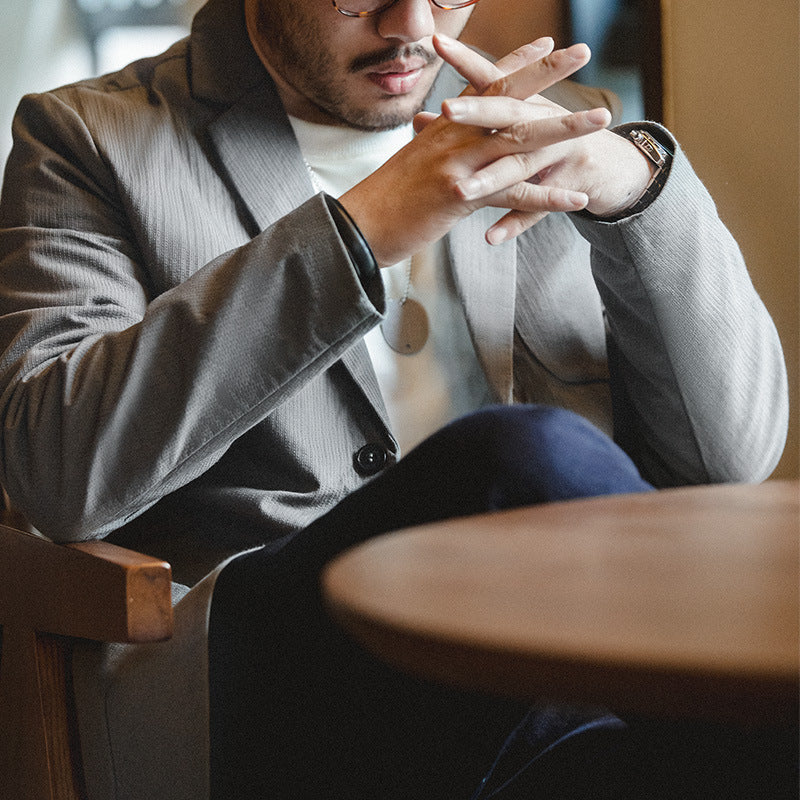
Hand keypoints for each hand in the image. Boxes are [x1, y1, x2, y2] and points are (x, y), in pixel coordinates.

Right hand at [339, 37, 613, 266]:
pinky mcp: (460, 198)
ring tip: (601, 119)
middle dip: (548, 74)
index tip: (546, 45)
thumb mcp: (410, 163)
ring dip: (564, 129)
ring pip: (519, 141)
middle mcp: (453, 136)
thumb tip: (440, 135)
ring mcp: (458, 164)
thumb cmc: (382, 200)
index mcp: (443, 128)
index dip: (517, 63)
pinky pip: (513, 196)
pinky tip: (577, 199)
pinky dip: (547, 198)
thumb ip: (433, 147)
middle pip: (508, 99)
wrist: (357, 226)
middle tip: (583, 51)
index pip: (484, 85)